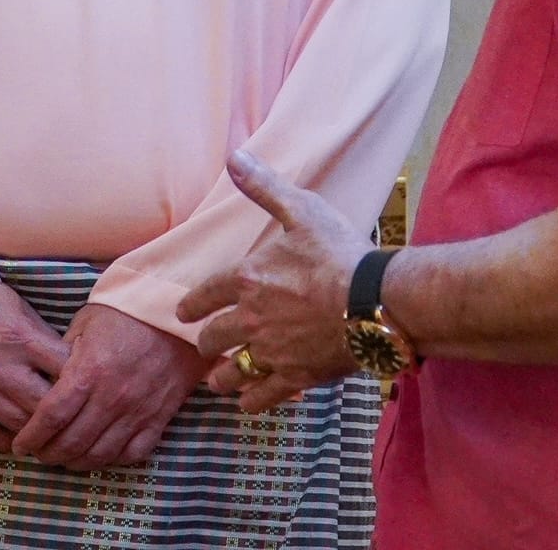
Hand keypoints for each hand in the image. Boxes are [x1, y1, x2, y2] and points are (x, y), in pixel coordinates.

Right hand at [0, 279, 70, 451]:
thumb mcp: (17, 306)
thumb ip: (42, 338)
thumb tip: (69, 365)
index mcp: (20, 338)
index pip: (66, 371)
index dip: (83, 382)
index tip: (90, 389)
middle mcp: (0, 366)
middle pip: (45, 406)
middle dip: (64, 416)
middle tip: (76, 422)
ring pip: (17, 425)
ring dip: (37, 434)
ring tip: (52, 437)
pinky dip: (2, 442)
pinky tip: (16, 441)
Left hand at [10, 304, 205, 471]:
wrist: (170, 311)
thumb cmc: (122, 312)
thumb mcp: (82, 325)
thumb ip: (61, 357)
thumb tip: (44, 384)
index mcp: (88, 371)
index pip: (52, 416)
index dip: (32, 436)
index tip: (20, 445)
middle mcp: (111, 397)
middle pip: (73, 442)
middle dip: (49, 454)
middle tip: (39, 454)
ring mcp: (137, 411)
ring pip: (101, 454)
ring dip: (77, 462)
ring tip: (65, 459)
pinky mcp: (159, 417)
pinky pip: (133, 453)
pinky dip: (114, 460)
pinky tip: (101, 455)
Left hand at [177, 151, 369, 413]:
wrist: (375, 302)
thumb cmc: (339, 254)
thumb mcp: (302, 211)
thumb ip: (265, 187)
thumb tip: (235, 156)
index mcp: (247, 279)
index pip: (205, 294)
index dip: (191, 305)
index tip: (182, 314)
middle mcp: (250, 319)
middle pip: (214, 337)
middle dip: (206, 342)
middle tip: (204, 347)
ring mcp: (271, 351)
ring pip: (233, 371)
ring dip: (222, 376)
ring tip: (217, 380)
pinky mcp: (295, 376)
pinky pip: (263, 394)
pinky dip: (251, 399)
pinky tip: (247, 401)